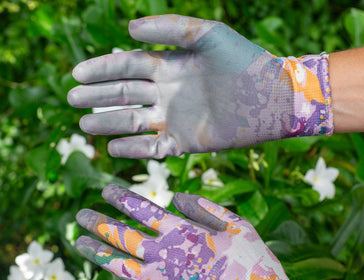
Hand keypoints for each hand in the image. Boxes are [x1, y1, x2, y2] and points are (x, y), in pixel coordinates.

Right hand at [68, 15, 332, 158]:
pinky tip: (114, 149)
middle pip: (125, 94)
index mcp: (171, 66)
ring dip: (109, 123)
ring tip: (85, 124)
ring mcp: (176, 119)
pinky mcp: (186, 143)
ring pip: (134, 122)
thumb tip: (128, 28)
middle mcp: (169, 93)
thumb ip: (170, 27)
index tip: (78, 74)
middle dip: (99, 97)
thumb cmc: (245, 62)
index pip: (128, 66)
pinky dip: (134, 150)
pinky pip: (154, 149)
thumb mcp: (208, 34)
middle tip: (72, 100)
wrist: (272, 99)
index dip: (103, 69)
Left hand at [75, 184, 328, 279]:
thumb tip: (176, 197)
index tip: (105, 189)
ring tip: (79, 242)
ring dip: (96, 252)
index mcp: (181, 231)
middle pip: (121, 235)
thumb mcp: (237, 224)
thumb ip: (206, 207)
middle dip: (99, 223)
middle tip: (81, 215)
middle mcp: (163, 255)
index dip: (121, 197)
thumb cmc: (253, 262)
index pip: (142, 209)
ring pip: (117, 265)